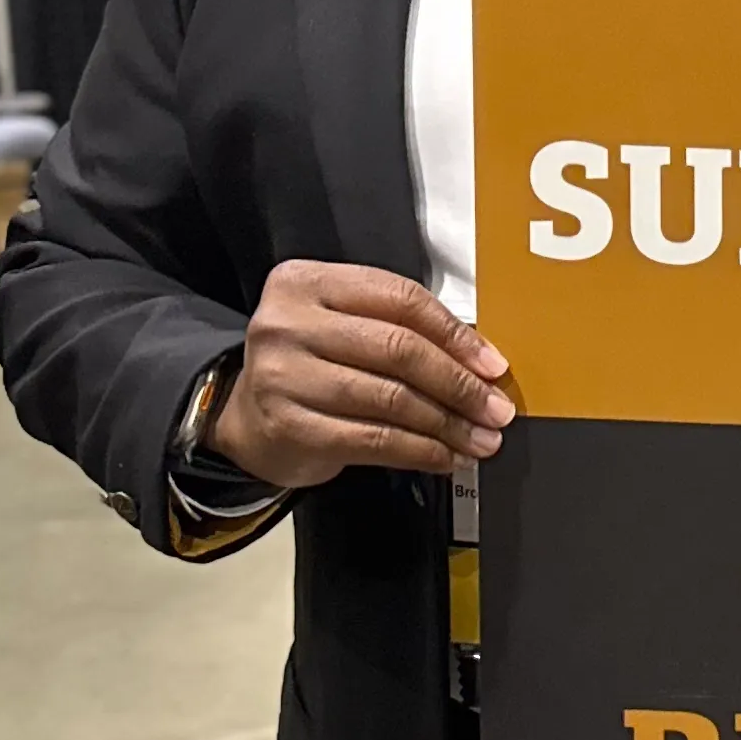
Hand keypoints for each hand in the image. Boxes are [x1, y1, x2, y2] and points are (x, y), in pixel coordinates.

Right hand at [211, 262, 511, 492]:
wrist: (245, 417)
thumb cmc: (310, 366)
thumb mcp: (343, 327)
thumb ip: (398, 329)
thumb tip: (480, 364)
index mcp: (307, 282)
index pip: (400, 299)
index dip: (456, 334)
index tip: (492, 365)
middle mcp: (288, 323)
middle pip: (398, 349)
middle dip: (459, 384)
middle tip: (495, 409)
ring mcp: (284, 376)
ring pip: (391, 398)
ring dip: (447, 424)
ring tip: (479, 439)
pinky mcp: (291, 426)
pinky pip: (374, 439)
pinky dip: (420, 451)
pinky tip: (444, 457)